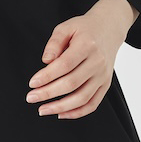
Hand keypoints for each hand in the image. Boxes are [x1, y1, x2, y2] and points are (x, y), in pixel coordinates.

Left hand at [26, 0, 138, 119]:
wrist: (109, 29)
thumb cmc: (85, 29)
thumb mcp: (66, 27)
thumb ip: (54, 43)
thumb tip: (46, 61)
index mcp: (87, 45)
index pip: (64, 65)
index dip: (47, 76)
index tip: (32, 83)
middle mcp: (98, 62)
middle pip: (72, 83)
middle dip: (48, 93)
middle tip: (31, 97)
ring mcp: (103, 75)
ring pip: (82, 98)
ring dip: (60, 107)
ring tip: (43, 109)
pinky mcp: (106, 84)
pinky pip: (92, 104)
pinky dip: (77, 112)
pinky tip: (61, 113)